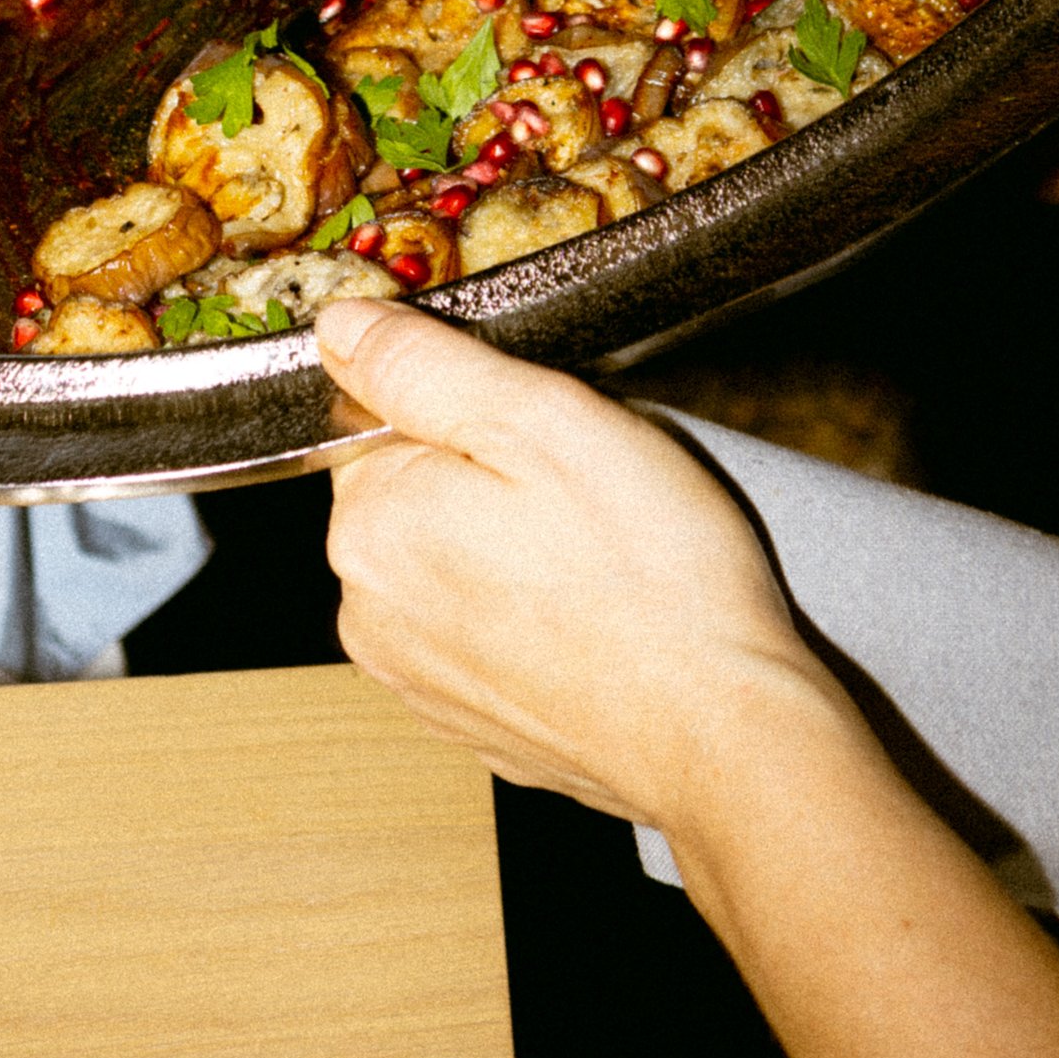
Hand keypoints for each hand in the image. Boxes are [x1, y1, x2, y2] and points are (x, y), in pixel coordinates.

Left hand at [316, 300, 840, 830]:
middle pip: (413, 496)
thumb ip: (425, 364)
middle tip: (578, 494)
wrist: (718, 731)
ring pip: (449, 567)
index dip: (466, 408)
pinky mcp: (470, 724)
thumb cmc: (647, 576)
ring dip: (507, 551)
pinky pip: (484, 636)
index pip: (381, 422)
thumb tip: (339, 326)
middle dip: (485, 480)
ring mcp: (418, 680)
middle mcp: (369, 613)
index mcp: (370, 526)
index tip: (534, 432)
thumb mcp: (542, 419)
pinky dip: (529, 619)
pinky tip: (591, 618)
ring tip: (593, 560)